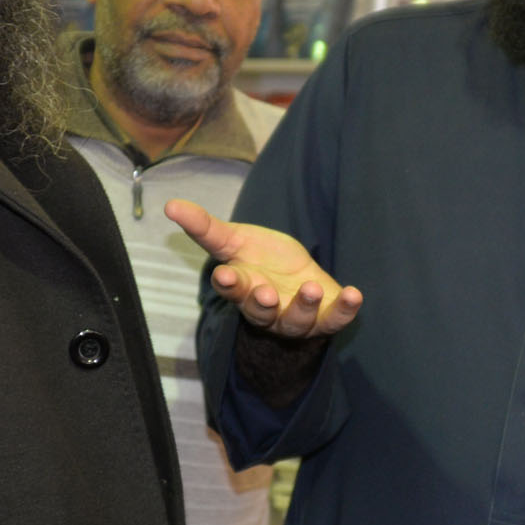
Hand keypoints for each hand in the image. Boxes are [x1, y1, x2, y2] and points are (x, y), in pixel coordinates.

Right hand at [166, 199, 362, 339]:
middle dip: (262, 303)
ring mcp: (296, 317)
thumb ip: (205, 227)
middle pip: (260, 312)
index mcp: (242, 287)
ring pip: (296, 320)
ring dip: (304, 306)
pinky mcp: (326, 317)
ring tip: (311, 289)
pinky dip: (345, 310)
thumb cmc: (260, 260)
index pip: (231, 288)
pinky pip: (336, 319)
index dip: (228, 283)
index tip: (224, 275)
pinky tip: (355, 295)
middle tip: (265, 293)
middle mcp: (267, 308)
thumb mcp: (234, 240)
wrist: (296, 279)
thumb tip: (169, 204)